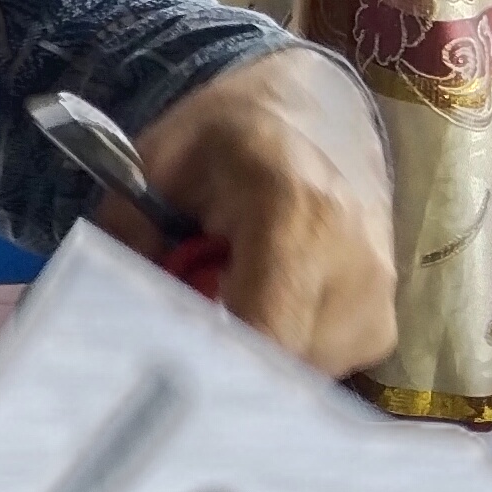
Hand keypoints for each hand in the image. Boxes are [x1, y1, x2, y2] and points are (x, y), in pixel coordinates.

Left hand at [129, 49, 398, 375]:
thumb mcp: (154, 164)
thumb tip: (108, 319)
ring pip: (294, 379)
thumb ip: (126, 239)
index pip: (264, 331)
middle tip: (177, 326)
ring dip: (247, 356)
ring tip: (223, 299)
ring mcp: (378, 299)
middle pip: (275, 368)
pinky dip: (277, 351)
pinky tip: (257, 307)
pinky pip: (316, 370)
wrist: (317, 111)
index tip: (161, 358)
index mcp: (296, 211)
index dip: (207, 363)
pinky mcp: (382, 326)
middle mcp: (355, 263)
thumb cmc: (227, 136)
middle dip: (217, 362)